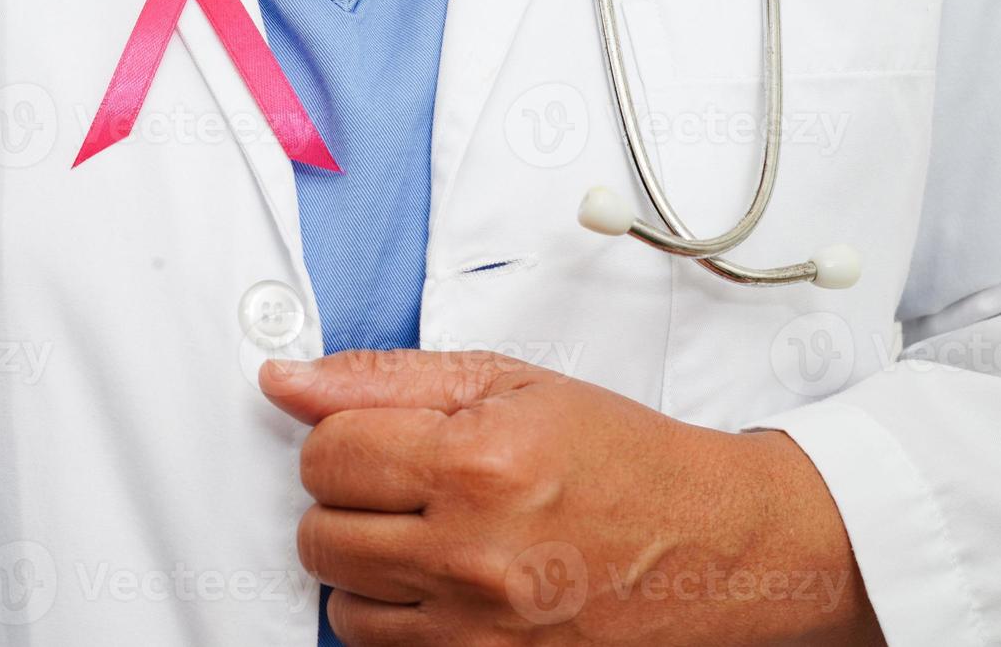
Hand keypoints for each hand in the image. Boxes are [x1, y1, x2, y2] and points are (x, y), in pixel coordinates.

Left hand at [260, 350, 884, 646]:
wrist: (714, 544)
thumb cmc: (620, 457)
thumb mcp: (510, 384)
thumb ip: (386, 378)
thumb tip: (286, 381)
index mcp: (478, 462)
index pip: (325, 453)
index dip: (342, 438)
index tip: (376, 438)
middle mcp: (474, 554)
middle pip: (318, 532)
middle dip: (349, 500)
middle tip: (406, 485)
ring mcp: (480, 631)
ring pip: (341, 601)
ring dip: (369, 563)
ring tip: (432, 534)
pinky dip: (398, 616)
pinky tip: (445, 582)